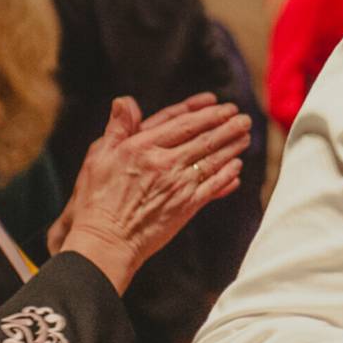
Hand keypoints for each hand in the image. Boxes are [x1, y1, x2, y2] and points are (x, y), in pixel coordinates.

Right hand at [57, 93, 251, 292]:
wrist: (105, 241)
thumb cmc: (97, 200)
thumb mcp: (99, 157)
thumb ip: (118, 128)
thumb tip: (125, 101)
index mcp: (142, 147)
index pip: (181, 122)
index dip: (203, 112)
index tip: (218, 104)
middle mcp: (164, 163)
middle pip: (203, 139)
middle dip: (226, 126)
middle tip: (242, 117)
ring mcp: (178, 185)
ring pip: (212, 160)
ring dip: (232, 146)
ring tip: (245, 136)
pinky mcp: (186, 206)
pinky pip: (212, 187)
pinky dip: (227, 175)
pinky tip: (236, 167)